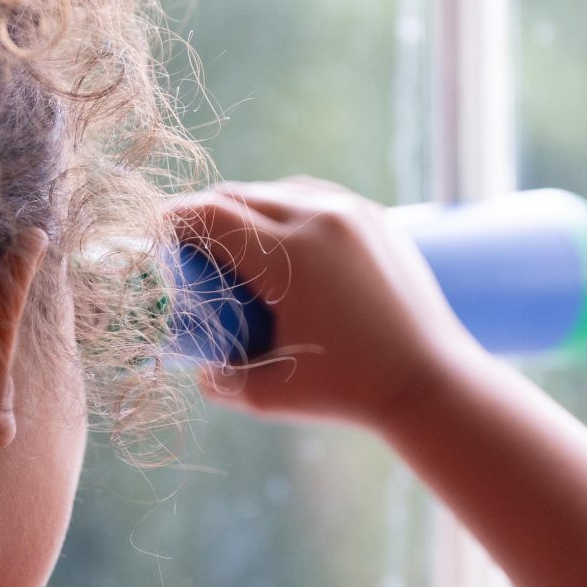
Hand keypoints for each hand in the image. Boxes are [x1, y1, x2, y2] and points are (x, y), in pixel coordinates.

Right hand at [165, 177, 483, 427]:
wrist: (433, 383)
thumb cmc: (350, 392)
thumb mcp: (269, 395)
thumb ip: (218, 380)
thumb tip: (196, 366)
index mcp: (292, 254)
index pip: (212, 215)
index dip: (173, 221)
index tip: (153, 237)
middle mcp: (322, 218)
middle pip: (239, 195)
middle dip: (205, 217)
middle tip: (187, 251)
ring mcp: (353, 212)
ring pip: (276, 191)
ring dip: (246, 211)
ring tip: (234, 249)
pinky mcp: (375, 218)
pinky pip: (314, 198)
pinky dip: (285, 212)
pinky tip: (280, 245)